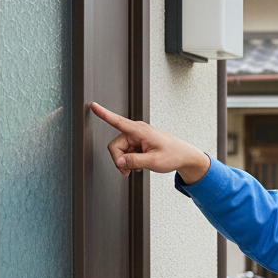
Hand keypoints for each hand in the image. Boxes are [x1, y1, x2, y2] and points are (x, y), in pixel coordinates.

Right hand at [89, 102, 209, 182]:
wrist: (184, 156)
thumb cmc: (173, 155)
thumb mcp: (153, 162)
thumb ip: (134, 161)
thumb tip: (120, 162)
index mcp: (140, 131)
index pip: (118, 121)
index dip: (103, 114)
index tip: (93, 105)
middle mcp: (136, 131)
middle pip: (115, 146)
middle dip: (120, 160)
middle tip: (128, 171)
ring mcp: (137, 137)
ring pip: (120, 151)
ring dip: (126, 162)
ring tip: (139, 167)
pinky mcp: (138, 143)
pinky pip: (127, 152)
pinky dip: (130, 160)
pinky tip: (140, 164)